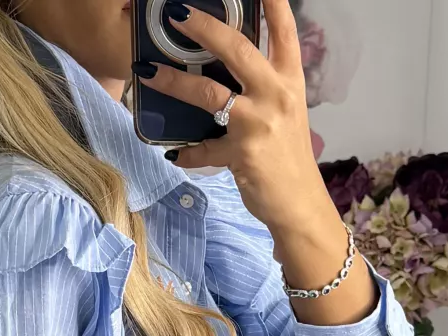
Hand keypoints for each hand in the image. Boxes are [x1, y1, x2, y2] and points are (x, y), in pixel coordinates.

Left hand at [135, 0, 332, 236]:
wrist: (299, 204)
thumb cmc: (288, 156)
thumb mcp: (285, 112)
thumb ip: (264, 87)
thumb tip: (229, 69)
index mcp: (289, 80)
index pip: (283, 30)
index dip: (271, 2)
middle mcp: (276, 94)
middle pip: (237, 48)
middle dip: (204, 27)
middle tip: (176, 14)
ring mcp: (258, 123)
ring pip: (209, 93)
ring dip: (174, 81)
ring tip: (147, 71)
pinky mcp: (242, 153)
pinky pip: (203, 149)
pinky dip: (188, 152)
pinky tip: (176, 153)